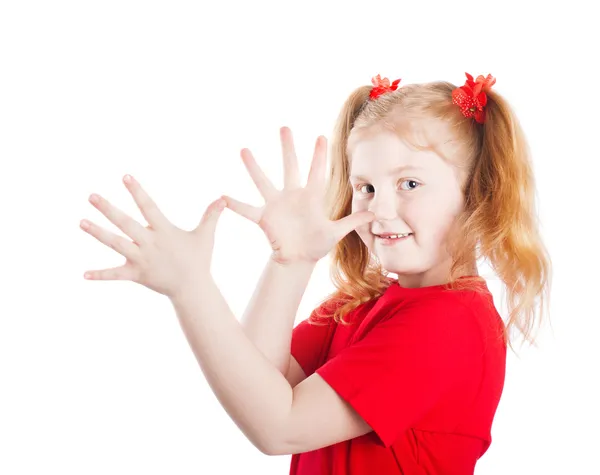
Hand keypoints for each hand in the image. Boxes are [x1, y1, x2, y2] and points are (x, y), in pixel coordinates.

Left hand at [80, 174, 225, 298]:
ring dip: (98, 233)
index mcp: (164, 231)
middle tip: (91, 196)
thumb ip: (211, 216)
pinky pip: (116, 275)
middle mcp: (149, 243)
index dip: (137, 191)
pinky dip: (100, 275)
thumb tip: (223, 199)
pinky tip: (84, 274)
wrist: (193, 288)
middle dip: (108, 209)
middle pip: (125, 223)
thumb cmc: (198, 260)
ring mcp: (141, 259)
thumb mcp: (205, 236)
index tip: (125, 177)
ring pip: (116, 244)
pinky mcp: (136, 275)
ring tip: (81, 221)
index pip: (148, 207)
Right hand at [222, 127, 375, 265]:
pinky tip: (221, 198)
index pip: (316, 172)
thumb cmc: (317, 244)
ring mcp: (277, 205)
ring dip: (254, 167)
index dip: (319, 155)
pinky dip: (235, 205)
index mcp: (311, 197)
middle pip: (290, 166)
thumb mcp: (337, 232)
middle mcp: (293, 195)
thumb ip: (353, 221)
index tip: (320, 136)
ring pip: (264, 181)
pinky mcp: (264, 218)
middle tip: (284, 127)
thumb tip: (375, 214)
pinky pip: (247, 210)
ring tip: (244, 151)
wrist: (299, 260)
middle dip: (287, 148)